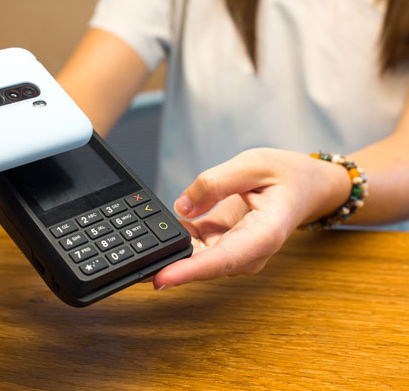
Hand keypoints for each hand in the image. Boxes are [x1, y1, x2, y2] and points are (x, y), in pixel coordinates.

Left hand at [152, 148, 350, 289]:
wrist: (307, 186)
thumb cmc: (287, 175)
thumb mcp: (253, 164)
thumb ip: (215, 182)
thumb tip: (181, 206)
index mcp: (265, 234)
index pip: (224, 260)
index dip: (190, 272)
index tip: (161, 279)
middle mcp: (250, 251)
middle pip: (205, 265)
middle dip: (170, 266)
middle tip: (136, 264)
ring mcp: (237, 251)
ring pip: (196, 257)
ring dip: (171, 250)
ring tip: (145, 238)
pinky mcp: (224, 244)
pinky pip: (195, 245)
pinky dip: (178, 236)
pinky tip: (164, 223)